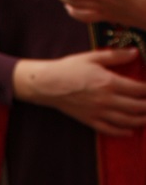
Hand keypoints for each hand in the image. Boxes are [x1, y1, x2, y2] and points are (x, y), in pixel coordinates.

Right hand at [13, 49, 145, 134]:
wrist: (48, 84)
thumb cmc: (69, 68)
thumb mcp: (93, 57)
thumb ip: (116, 56)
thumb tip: (135, 52)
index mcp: (109, 82)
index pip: (138, 89)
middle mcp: (106, 99)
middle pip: (136, 106)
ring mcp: (98, 112)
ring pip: (125, 120)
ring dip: (140, 121)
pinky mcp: (89, 120)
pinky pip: (109, 129)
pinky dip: (121, 132)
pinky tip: (130, 131)